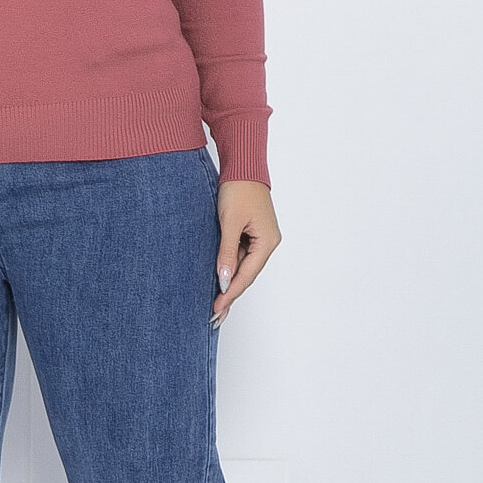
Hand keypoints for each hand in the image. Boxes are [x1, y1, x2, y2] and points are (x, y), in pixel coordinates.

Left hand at [211, 180, 280, 325]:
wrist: (242, 167)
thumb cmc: (238, 190)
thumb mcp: (229, 223)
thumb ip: (226, 252)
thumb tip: (223, 279)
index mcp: (267, 241)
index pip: (246, 275)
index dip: (229, 293)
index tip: (216, 308)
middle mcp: (267, 243)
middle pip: (246, 274)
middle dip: (229, 294)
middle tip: (214, 316)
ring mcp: (260, 238)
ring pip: (242, 267)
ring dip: (228, 283)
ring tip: (214, 304)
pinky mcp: (251, 233)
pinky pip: (240, 256)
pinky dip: (228, 268)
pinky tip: (217, 281)